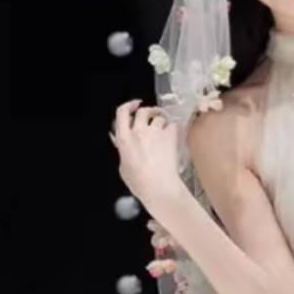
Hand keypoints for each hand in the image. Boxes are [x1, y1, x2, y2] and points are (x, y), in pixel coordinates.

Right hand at [108, 98, 185, 214]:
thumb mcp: (124, 169)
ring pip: (159, 117)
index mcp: (124, 139)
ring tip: (164, 131)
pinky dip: (174, 128)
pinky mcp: (169, 136)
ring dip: (162, 122)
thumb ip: (122, 152)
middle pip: (142, 111)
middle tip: (153, 116)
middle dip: (148, 112)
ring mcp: (155, 132)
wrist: (160, 188)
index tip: (134, 106)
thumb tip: (119, 143)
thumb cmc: (141, 184)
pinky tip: (174, 136)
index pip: (122, 113)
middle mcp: (138, 132)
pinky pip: (173, 125)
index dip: (128, 106)